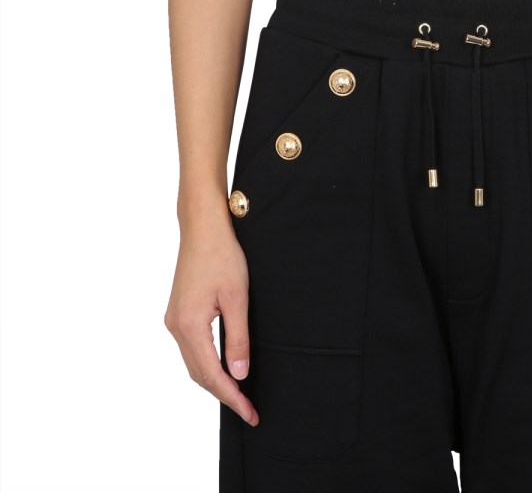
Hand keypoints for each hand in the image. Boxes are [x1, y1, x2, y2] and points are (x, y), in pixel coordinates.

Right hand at [163, 214, 258, 426]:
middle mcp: (175, 327)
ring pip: (193, 363)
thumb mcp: (237, 297)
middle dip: (224, 394)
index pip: (212, 375)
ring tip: (239, 393)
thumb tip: (239, 375)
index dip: (232, 397)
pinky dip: (207, 363)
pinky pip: (191, 349)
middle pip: (199, 374)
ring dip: (214, 381)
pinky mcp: (177, 313)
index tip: (250, 413)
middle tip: (248, 409)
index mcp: (190, 325)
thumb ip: (238, 339)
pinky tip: (223, 367)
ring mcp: (173, 320)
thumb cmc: (222, 256)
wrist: (202, 228)